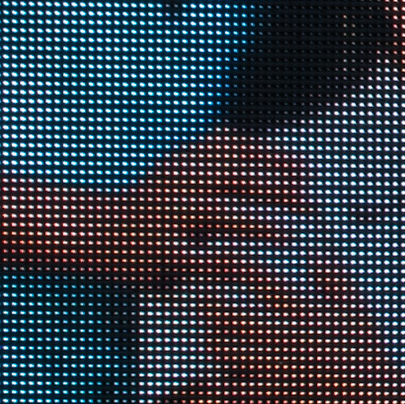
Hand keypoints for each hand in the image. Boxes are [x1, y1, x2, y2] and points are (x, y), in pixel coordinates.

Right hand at [0, 135, 310, 289]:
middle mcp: (177, 184)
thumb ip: (206, 155)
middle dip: (279, 189)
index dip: (276, 160)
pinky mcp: (160, 252)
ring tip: (292, 231)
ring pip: (221, 216)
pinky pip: (200, 259)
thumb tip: (237, 132)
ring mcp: (168, 218)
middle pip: (236, 180)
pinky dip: (229, 264)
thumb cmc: (143, 204)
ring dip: (260, 224)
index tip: (310, 170)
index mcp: (185, 161)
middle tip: (313, 201)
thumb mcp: (173, 170)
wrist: (91, 230)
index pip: (238, 154)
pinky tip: (253, 271)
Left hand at [168, 241, 404, 403]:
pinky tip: (214, 379)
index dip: (234, 263)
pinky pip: (239, 388)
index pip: (262, 279)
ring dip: (214, 341)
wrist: (378, 399)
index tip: (217, 255)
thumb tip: (314, 255)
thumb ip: (336, 280)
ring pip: (230, 350)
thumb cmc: (367, 353)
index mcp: (306, 310)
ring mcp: (281, 365)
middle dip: (211, 304)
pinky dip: (223, 383)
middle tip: (201, 298)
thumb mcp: (358, 310)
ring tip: (209, 335)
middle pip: (234, 314)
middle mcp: (290, 335)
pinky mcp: (278, 394)